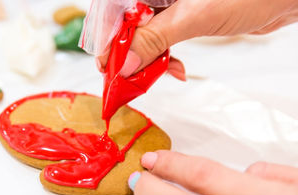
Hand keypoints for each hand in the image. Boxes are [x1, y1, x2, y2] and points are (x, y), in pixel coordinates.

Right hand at [98, 0, 297, 77]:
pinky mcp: (179, 18)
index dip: (107, 39)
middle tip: (126, 80)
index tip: (107, 67)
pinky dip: (163, 59)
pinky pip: (160, 41)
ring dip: (145, 61)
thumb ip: (154, 39)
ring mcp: (167, 4)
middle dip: (126, 55)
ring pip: (141, 36)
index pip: (114, 10)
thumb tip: (124, 64)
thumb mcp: (193, 16)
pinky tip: (173, 69)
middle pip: (125, 25)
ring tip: (151, 78)